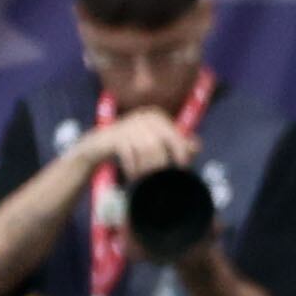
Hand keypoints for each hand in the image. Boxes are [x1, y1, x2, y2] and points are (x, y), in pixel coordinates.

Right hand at [79, 108, 198, 177]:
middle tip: (164, 177)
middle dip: (163, 163)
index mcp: (158, 117)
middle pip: (160, 144)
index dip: (181, 153)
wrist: (99, 144)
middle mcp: (144, 117)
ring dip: (147, 168)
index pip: (176, 136)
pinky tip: (134, 176)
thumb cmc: (133, 146)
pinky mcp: (115, 136)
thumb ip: (177, 144)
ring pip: (146, 150)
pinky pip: (129, 155)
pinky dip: (133, 168)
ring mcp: (129, 125)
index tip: (182, 168)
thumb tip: (196, 145)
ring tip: (146, 179)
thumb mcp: (156, 143)